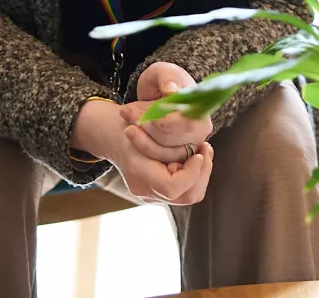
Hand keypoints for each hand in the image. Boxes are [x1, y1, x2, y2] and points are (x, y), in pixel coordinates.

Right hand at [72, 98, 214, 204]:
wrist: (112, 135)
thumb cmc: (130, 123)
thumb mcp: (147, 123)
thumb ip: (168, 137)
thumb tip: (196, 147)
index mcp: (137, 172)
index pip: (173, 187)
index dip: (192, 172)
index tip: (199, 152)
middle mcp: (144, 189)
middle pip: (186, 197)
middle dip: (202, 173)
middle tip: (205, 150)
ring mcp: (151, 194)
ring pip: (188, 196)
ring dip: (200, 174)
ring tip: (202, 152)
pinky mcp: (157, 193)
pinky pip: (183, 190)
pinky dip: (193, 174)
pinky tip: (194, 157)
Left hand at [122, 62, 213, 148]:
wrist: (161, 94)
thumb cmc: (165, 80)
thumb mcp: (163, 71)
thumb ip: (166, 77)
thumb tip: (171, 89)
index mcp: (201, 109)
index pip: (185, 124)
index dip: (161, 122)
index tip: (143, 114)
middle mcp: (200, 131)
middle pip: (171, 141)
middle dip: (145, 129)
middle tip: (126, 112)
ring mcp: (190, 145)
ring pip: (162, 154)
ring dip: (140, 138)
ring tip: (127, 117)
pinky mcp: (177, 155)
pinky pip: (157, 159)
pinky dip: (141, 146)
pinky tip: (132, 130)